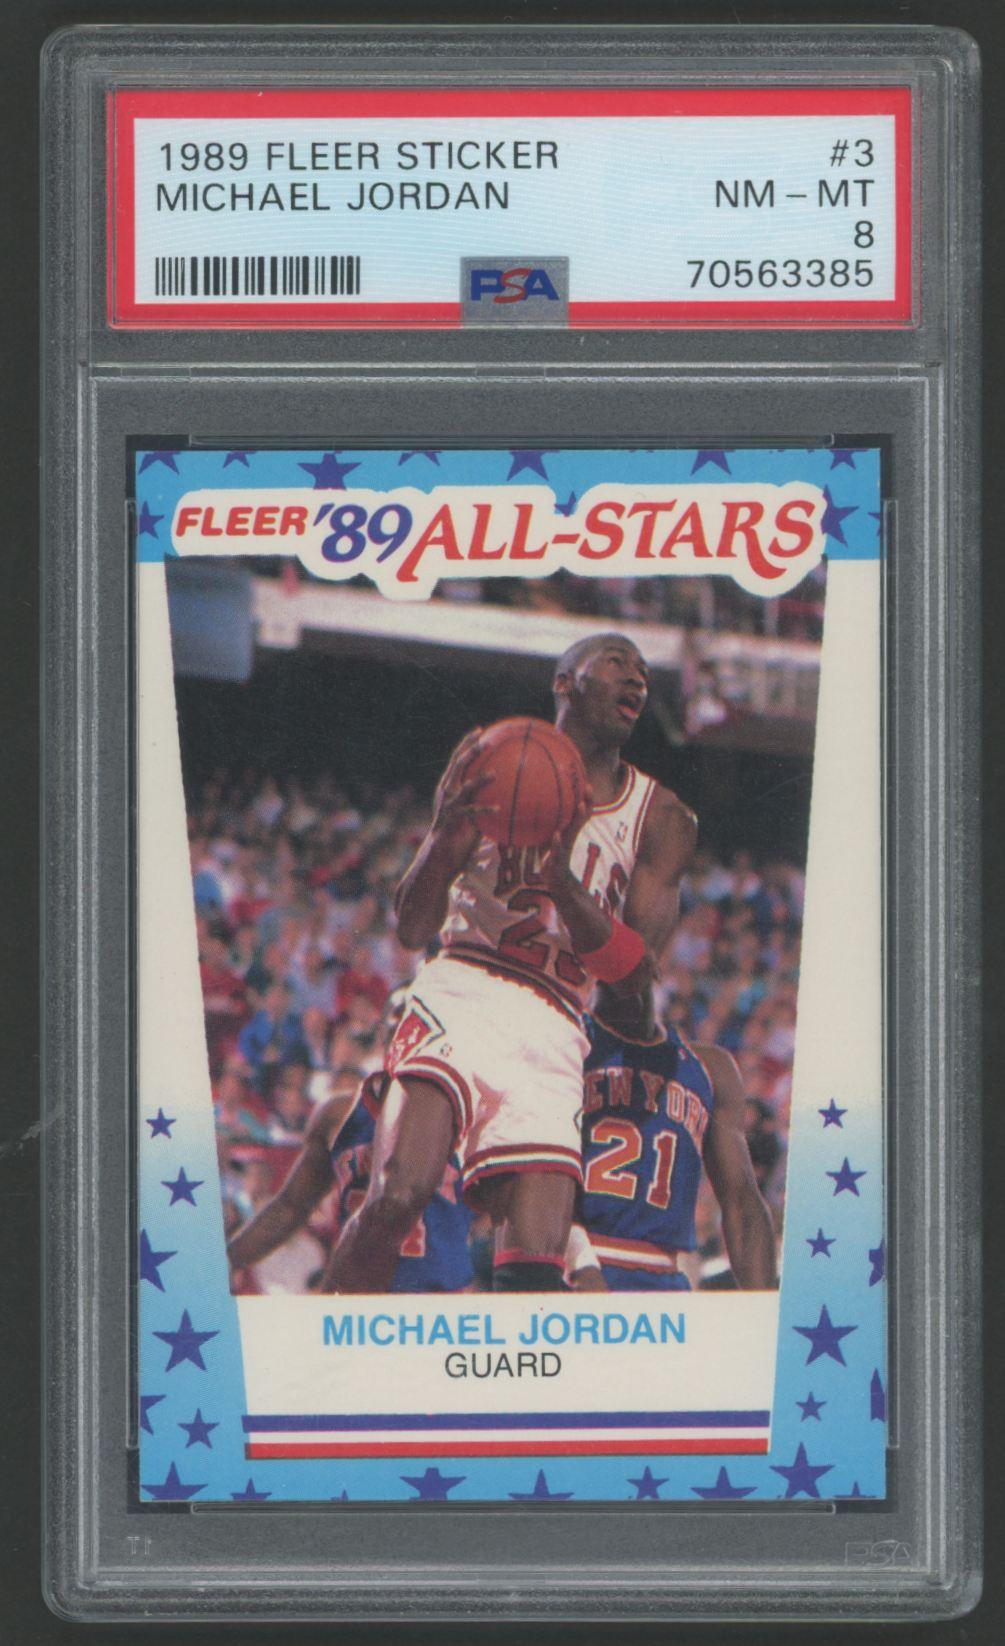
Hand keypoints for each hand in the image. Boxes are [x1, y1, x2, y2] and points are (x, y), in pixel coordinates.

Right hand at [430, 729, 497, 873]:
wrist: (440, 856)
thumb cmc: (459, 836)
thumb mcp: (473, 815)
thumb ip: (484, 801)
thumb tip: (508, 794)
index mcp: (449, 786)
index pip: (457, 759)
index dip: (467, 743)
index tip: (480, 730)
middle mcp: (446, 791)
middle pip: (457, 765)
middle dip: (470, 751)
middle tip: (486, 740)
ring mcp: (448, 805)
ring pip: (462, 787)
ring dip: (479, 780)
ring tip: (494, 774)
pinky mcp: (452, 821)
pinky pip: (470, 813)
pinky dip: (484, 810)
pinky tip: (498, 809)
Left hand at [538, 787, 592, 900]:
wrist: (559, 894)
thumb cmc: (550, 871)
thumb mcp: (543, 852)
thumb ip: (534, 838)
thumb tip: (515, 823)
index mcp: (565, 837)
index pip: (574, 813)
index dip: (579, 797)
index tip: (583, 780)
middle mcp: (568, 843)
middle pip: (580, 819)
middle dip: (585, 803)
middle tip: (589, 787)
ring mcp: (565, 854)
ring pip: (573, 834)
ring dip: (577, 819)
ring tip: (580, 805)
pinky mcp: (560, 868)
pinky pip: (560, 853)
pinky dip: (558, 844)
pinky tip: (556, 835)